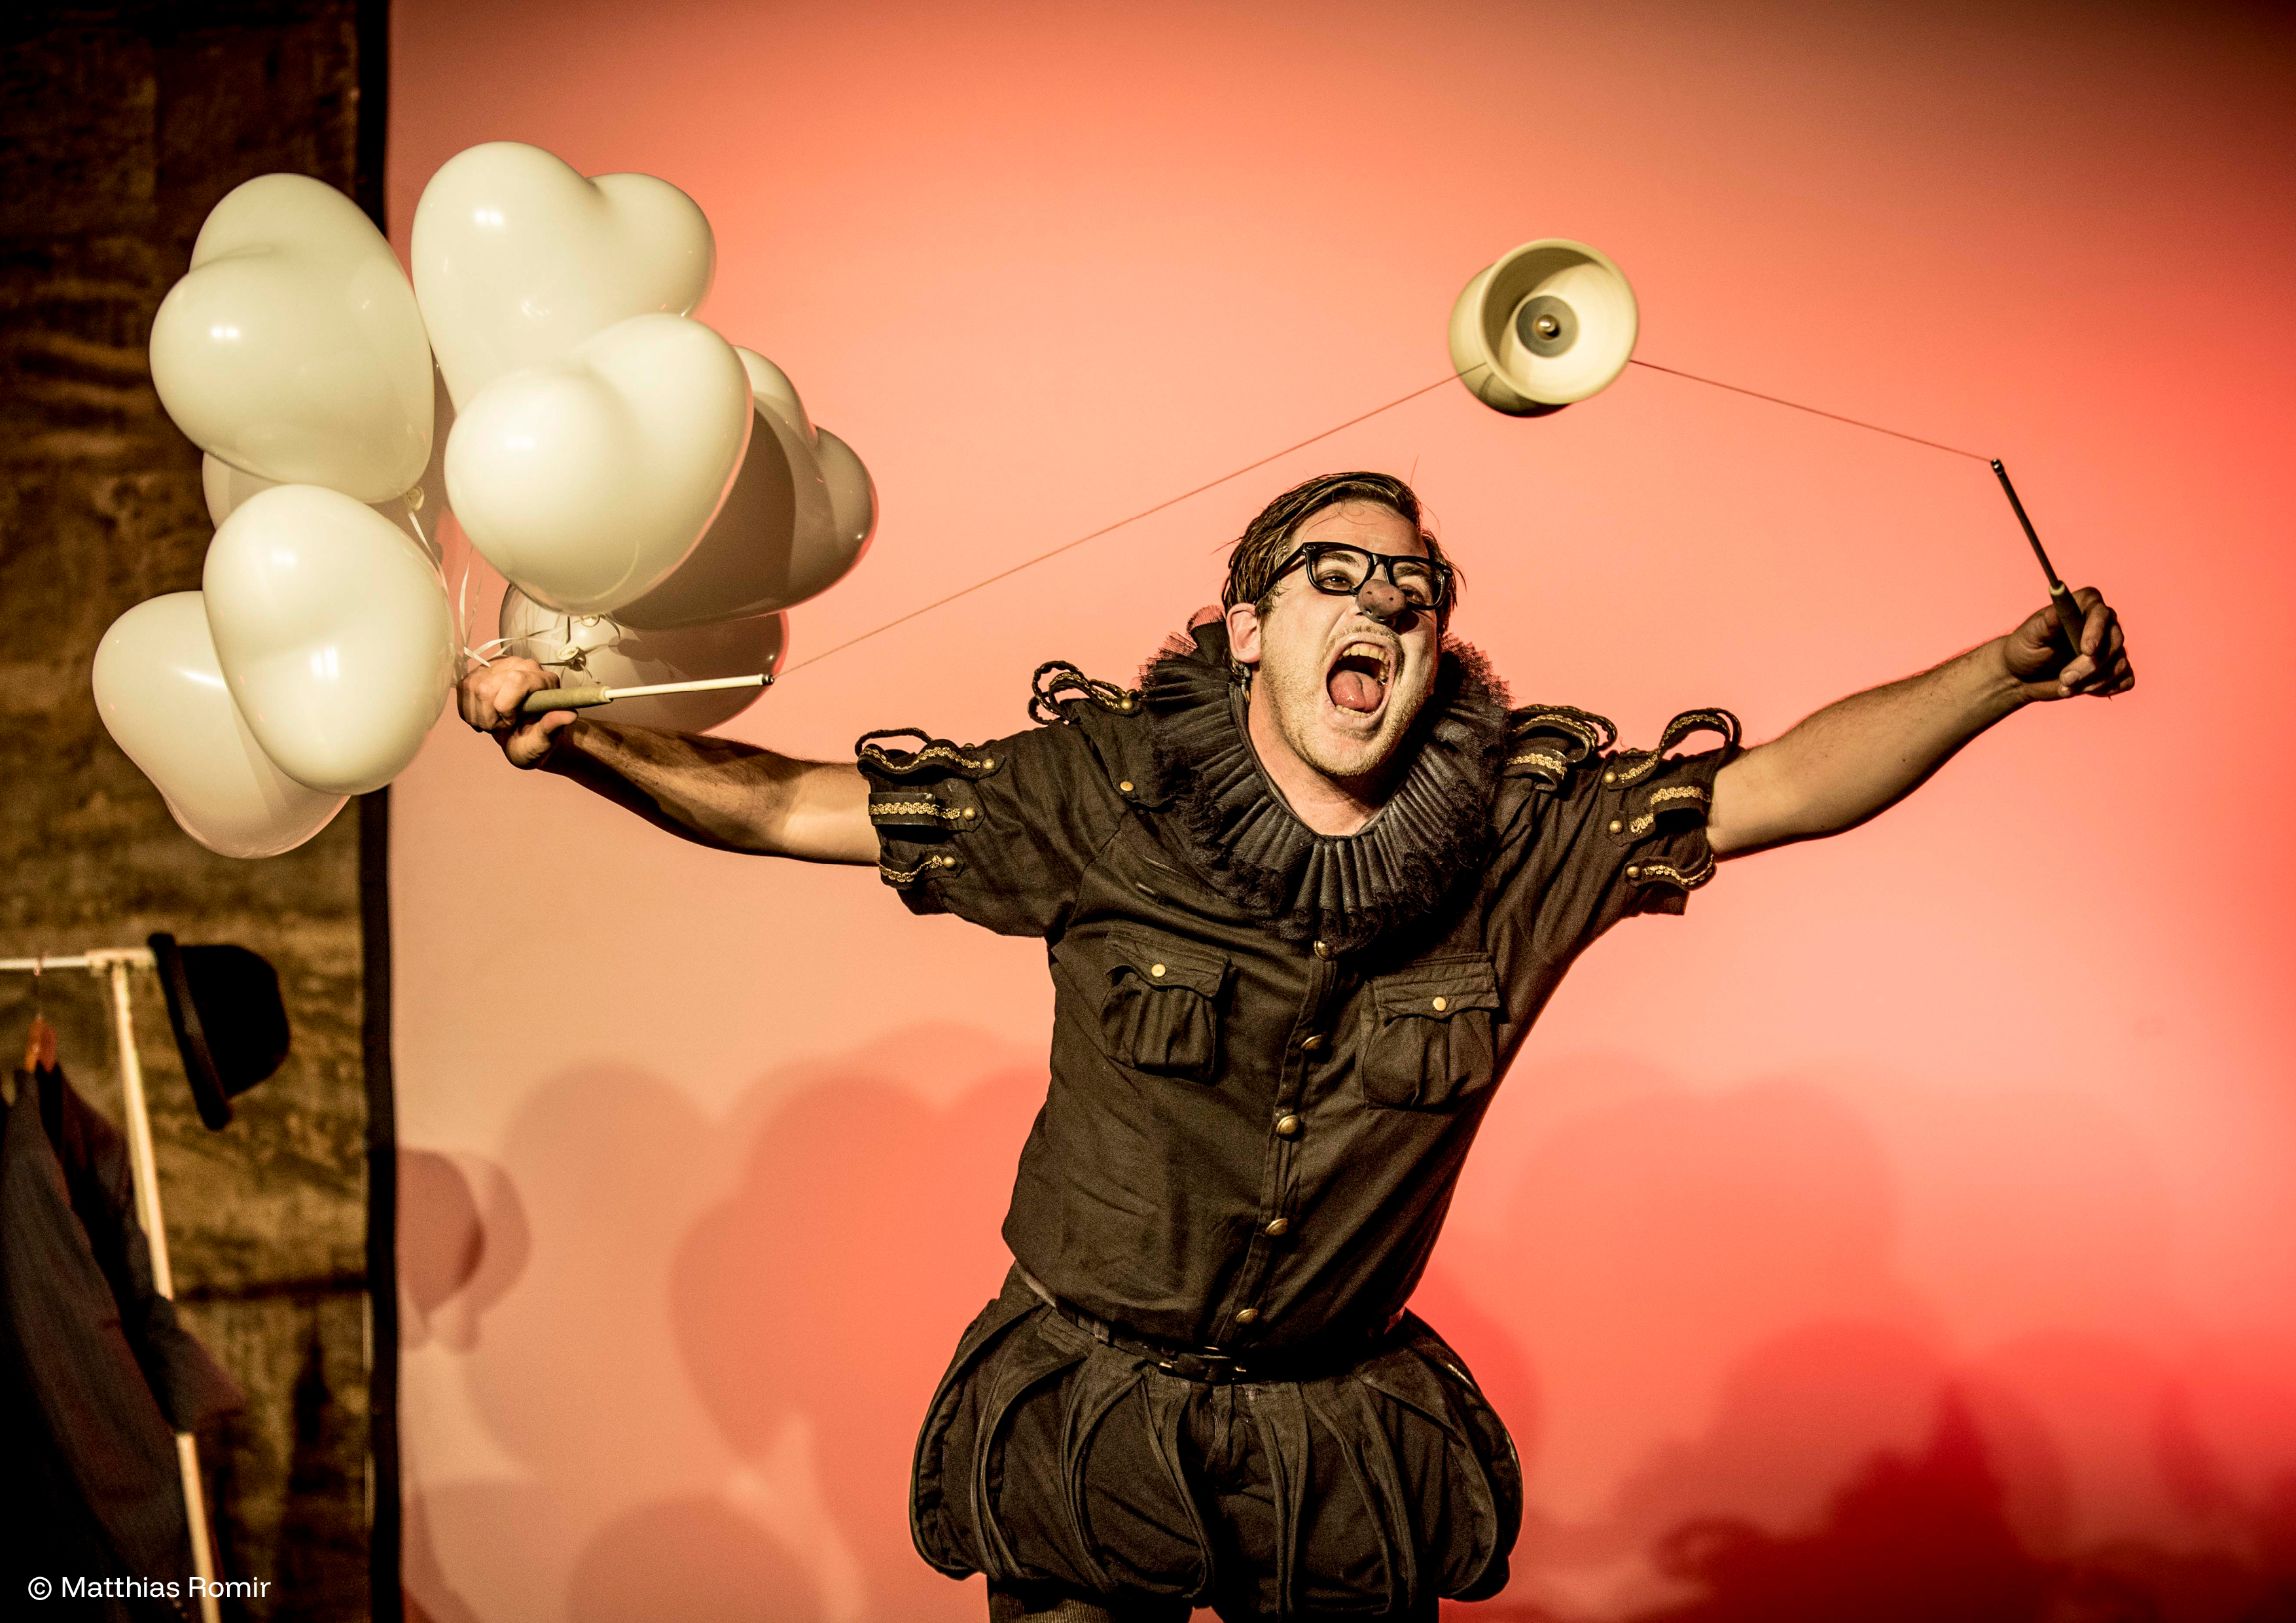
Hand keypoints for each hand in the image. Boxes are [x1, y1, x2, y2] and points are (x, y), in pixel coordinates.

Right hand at [458, 656, 574, 767]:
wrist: (521, 738)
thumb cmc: (535, 741)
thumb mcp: (545, 740)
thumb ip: (553, 727)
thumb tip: (569, 715)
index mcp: (544, 680)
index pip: (516, 680)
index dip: (506, 706)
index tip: (511, 721)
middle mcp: (522, 666)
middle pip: (487, 688)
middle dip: (490, 717)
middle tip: (503, 726)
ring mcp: (499, 666)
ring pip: (472, 688)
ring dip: (478, 716)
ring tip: (494, 722)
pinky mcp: (480, 672)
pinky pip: (462, 690)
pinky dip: (468, 712)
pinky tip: (483, 717)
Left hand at [2001, 587, 2133, 701]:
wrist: (2021, 676)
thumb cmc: (2024, 649)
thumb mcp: (2030, 635)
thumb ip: (2046, 623)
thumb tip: (2056, 606)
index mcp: (2083, 606)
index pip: (2101, 613)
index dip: (2097, 630)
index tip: (2087, 650)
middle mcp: (2102, 624)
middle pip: (2115, 641)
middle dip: (2090, 665)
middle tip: (2064, 678)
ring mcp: (2110, 648)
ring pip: (2120, 664)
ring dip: (2093, 681)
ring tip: (2064, 686)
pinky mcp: (2112, 670)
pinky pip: (2126, 680)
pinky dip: (2106, 688)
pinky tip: (2082, 690)